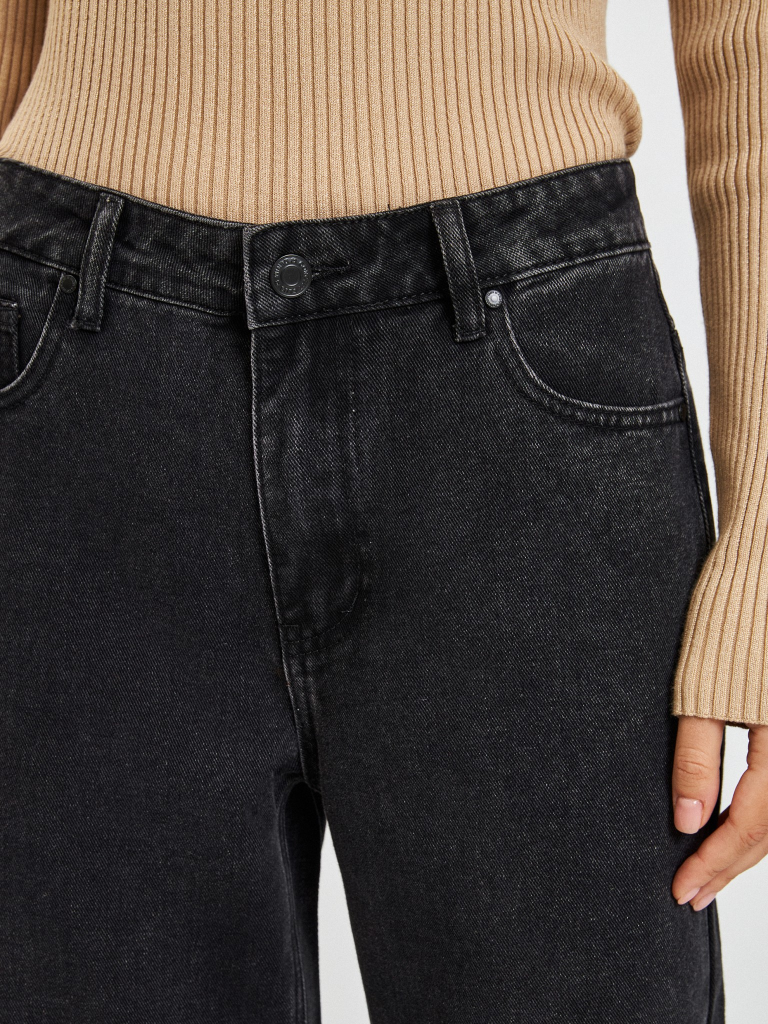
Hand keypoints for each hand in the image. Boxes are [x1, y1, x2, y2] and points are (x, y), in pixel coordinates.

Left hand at [671, 716, 767, 910]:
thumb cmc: (731, 647)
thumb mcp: (702, 702)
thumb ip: (696, 759)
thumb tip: (687, 820)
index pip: (747, 826)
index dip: (712, 862)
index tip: (681, 888)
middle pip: (765, 834)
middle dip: (725, 869)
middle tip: (690, 895)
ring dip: (741, 853)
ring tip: (708, 878)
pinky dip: (753, 828)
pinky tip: (729, 835)